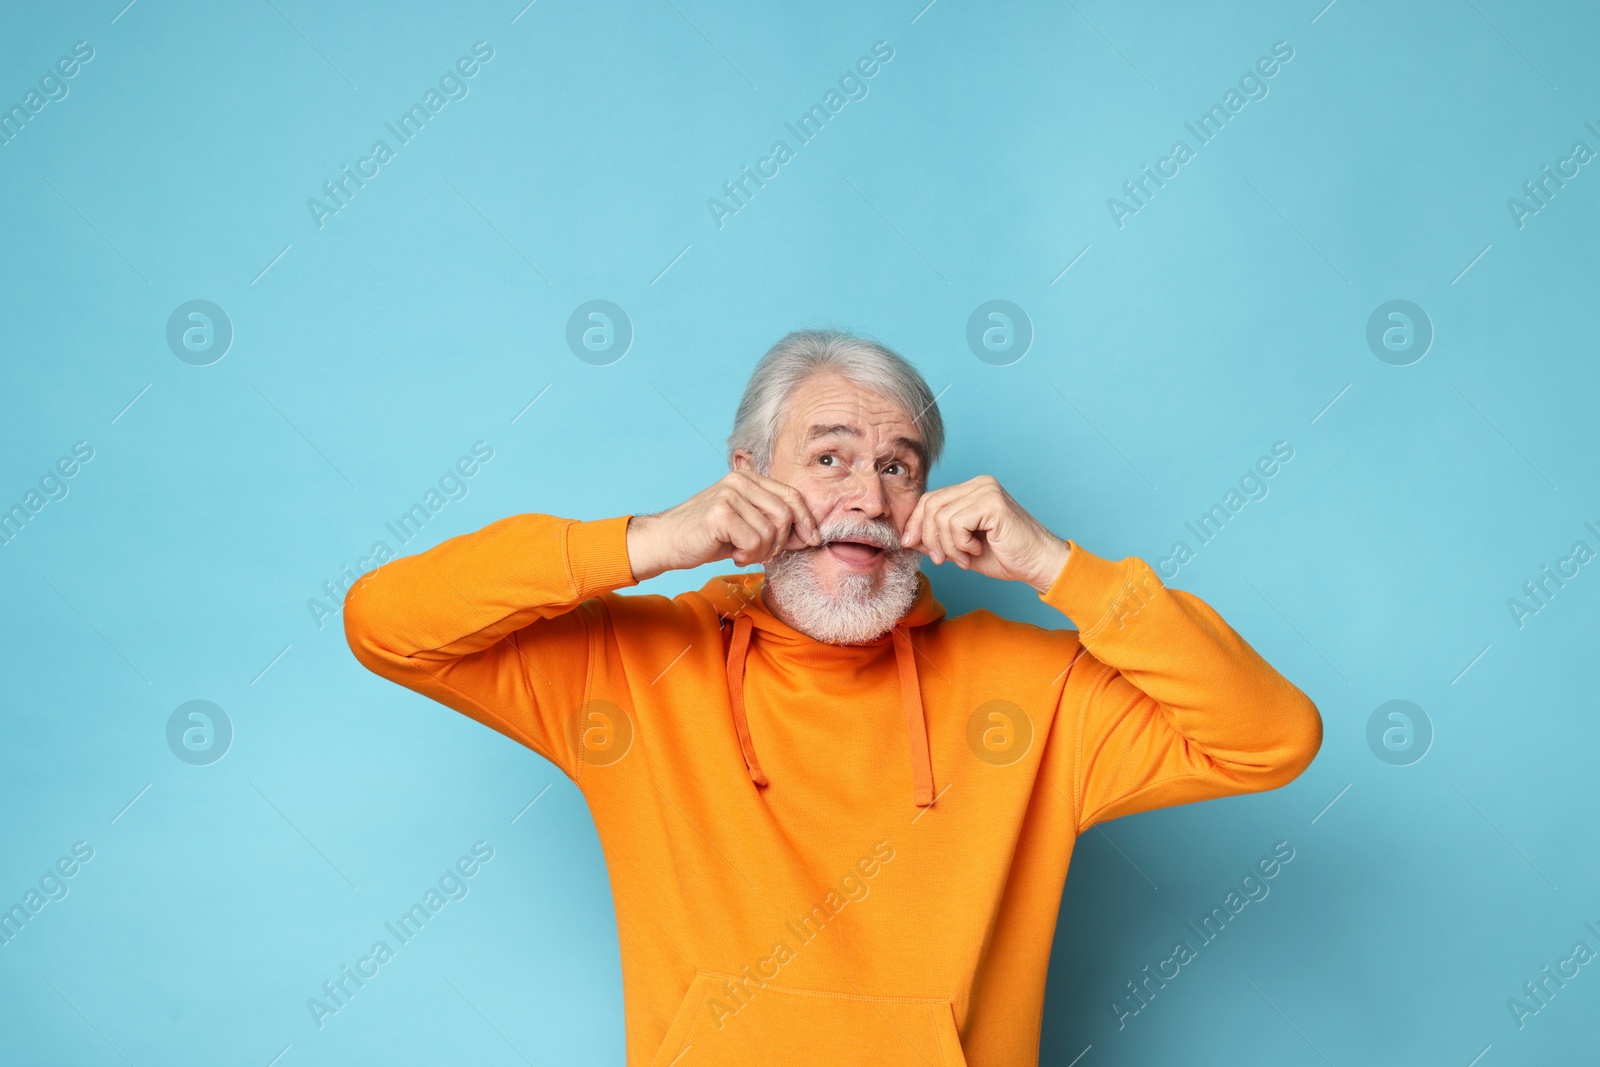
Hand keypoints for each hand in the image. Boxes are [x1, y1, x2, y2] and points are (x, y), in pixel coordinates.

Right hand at [626, 471, 821, 580]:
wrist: (666, 543)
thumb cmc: (707, 537)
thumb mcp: (746, 525)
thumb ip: (773, 523)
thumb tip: (811, 535)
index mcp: (749, 479)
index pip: (792, 496)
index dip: (807, 520)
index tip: (812, 540)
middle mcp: (740, 481)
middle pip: (786, 514)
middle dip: (781, 542)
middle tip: (761, 554)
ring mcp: (729, 494)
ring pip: (771, 531)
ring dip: (761, 553)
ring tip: (743, 554)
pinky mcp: (720, 513)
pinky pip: (754, 541)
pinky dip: (747, 556)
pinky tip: (734, 556)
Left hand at [901, 475, 1068, 593]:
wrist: (1038, 564)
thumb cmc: (1005, 556)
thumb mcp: (960, 548)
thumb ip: (936, 538)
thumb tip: (908, 538)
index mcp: (971, 490)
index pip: (929, 499)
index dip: (915, 523)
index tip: (911, 545)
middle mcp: (979, 484)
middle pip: (931, 505)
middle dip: (929, 537)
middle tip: (942, 560)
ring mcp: (986, 490)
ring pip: (941, 517)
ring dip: (947, 546)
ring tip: (964, 558)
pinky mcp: (992, 503)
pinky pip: (956, 523)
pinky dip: (959, 544)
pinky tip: (975, 550)